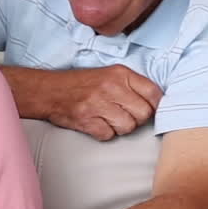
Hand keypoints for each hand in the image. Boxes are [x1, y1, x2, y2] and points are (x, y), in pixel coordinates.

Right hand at [47, 65, 162, 140]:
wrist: (50, 91)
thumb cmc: (82, 84)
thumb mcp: (109, 74)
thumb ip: (132, 85)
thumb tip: (156, 103)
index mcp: (120, 74)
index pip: (153, 93)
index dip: (155, 105)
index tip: (148, 109)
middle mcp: (111, 87)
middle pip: (143, 114)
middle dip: (136, 119)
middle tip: (124, 115)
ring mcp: (98, 104)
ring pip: (128, 127)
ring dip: (120, 127)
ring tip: (108, 119)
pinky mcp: (87, 120)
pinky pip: (108, 135)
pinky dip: (104, 133)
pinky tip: (96, 123)